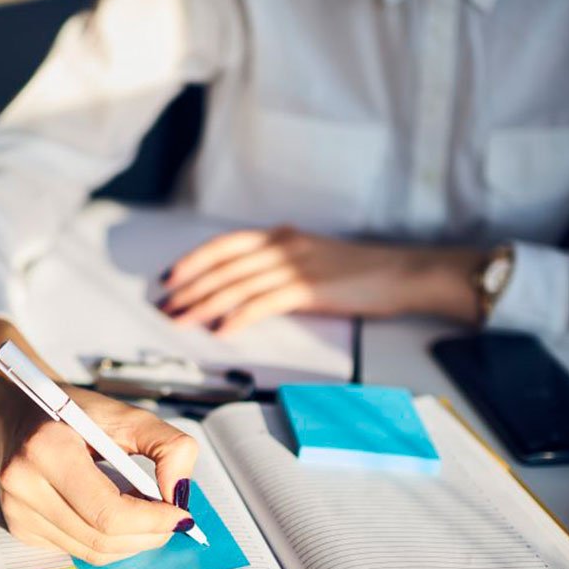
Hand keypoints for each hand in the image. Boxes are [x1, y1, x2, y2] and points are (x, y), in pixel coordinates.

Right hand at [0, 385, 197, 564]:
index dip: (152, 521)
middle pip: (102, 538)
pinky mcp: (20, 527)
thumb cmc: (73, 412)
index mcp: (47, 449)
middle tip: (171, 519)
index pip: (108, 512)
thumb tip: (180, 493)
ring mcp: (18, 511)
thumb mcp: (126, 414)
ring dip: (130, 541)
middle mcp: (24, 485)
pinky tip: (113, 514)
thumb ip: (167, 446)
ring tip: (145, 514)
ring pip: (92, 552)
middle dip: (148, 535)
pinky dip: (106, 540)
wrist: (19, 412)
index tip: (181, 515)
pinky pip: (77, 549)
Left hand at [157, 227, 480, 333]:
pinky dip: (239, 316)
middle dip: (188, 287)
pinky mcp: (309, 288)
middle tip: (165, 306)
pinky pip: (264, 302)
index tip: (168, 277)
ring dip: (203, 304)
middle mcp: (283, 246)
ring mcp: (295, 265)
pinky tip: (222, 330)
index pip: (224, 246)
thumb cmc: (361, 271)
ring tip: (182, 320)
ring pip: (236, 284)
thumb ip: (281, 265)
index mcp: (281, 237)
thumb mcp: (313, 258)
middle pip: (222, 266)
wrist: (402, 272)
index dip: (192, 261)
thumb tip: (249, 283)